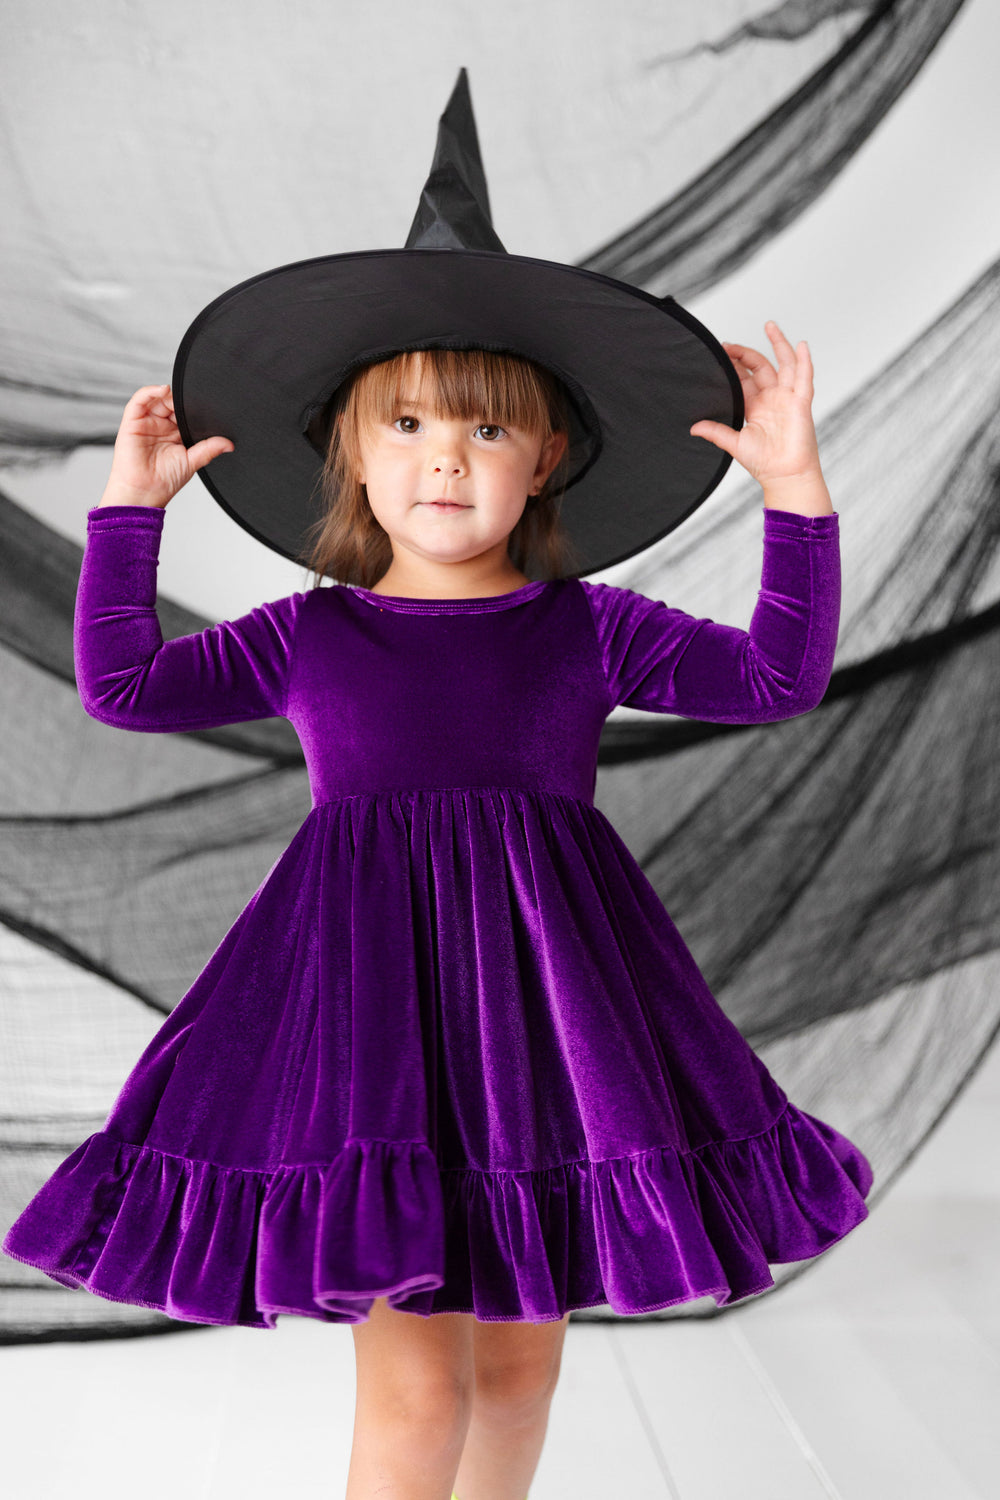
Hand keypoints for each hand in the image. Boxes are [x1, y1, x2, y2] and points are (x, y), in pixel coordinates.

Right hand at [98, 384, 234, 507]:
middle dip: (181, 400)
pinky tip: (163, 390)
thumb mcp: (192, 461)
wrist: (144, 492)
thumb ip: (209, 449)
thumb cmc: (164, 481)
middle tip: (192, 404)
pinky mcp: (131, 422)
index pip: (184, 412)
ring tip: (178, 399)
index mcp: (175, 434)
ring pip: (156, 398)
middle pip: (170, 402)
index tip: (205, 405)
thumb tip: (229, 443)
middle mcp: (160, 426)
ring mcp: (146, 423)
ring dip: (168, 394)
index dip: (192, 407)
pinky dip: (150, 391)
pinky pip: (139, 400)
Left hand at [690, 322, 821, 487]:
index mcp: (756, 407)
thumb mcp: (734, 444)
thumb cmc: (764, 463)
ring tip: (770, 326)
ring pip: (785, 365)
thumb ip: (716, 432)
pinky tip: (801, 345)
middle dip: (746, 353)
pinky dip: (804, 361)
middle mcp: (772, 399)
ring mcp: (788, 399)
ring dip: (778, 344)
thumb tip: (693, 427)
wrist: (785, 476)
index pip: (744, 379)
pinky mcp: (801, 403)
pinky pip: (804, 378)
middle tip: (729, 344)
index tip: (721, 352)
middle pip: (761, 367)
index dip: (733, 365)